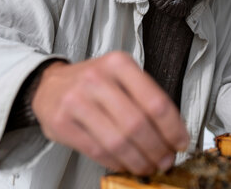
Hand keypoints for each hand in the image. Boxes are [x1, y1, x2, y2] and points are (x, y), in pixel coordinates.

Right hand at [31, 51, 188, 174]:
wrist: (49, 84)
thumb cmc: (92, 83)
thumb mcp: (120, 76)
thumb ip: (145, 98)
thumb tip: (172, 133)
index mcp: (119, 64)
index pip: (155, 101)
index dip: (173, 128)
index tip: (181, 142)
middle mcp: (97, 79)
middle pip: (138, 124)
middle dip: (158, 149)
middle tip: (166, 160)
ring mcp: (77, 100)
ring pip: (118, 141)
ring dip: (139, 160)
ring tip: (148, 166)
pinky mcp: (62, 123)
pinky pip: (97, 151)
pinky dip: (117, 163)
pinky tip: (125, 164)